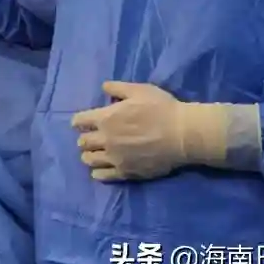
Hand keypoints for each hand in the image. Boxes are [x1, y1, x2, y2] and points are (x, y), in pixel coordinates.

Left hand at [71, 81, 258, 180]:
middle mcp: (105, 139)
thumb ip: (118, 88)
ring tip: (94, 154)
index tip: (82, 122)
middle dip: (84, 139)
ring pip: (89, 159)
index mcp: (105, 118)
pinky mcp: (126, 172)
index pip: (80, 121)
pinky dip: (98, 173)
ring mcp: (115, 157)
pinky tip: (99, 171)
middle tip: (89, 138)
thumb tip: (103, 87)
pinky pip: (104, 176)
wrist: (183, 135)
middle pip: (83, 142)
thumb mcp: (139, 90)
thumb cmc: (162, 109)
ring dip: (88, 155)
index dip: (79, 121)